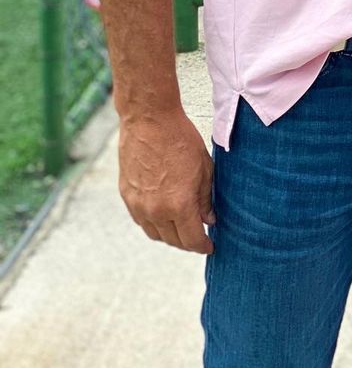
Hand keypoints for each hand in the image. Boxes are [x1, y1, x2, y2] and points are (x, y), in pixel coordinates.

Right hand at [118, 107, 214, 252]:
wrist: (149, 121)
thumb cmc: (180, 139)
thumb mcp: (204, 168)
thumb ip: (205, 198)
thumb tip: (208, 219)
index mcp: (179, 204)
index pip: (191, 239)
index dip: (202, 246)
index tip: (209, 246)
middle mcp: (156, 210)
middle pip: (173, 240)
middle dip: (187, 242)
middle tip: (197, 237)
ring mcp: (138, 204)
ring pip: (155, 233)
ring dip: (169, 235)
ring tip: (181, 228)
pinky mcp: (126, 195)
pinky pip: (141, 220)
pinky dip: (154, 223)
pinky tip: (163, 215)